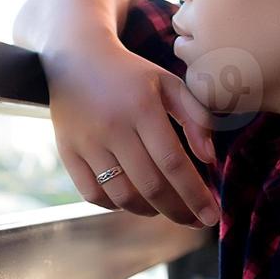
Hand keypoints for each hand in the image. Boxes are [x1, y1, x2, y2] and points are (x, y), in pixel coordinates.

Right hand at [41, 38, 220, 227]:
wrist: (76, 58)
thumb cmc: (131, 74)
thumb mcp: (169, 84)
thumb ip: (196, 117)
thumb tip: (209, 159)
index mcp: (142, 108)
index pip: (173, 163)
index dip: (195, 194)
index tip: (212, 215)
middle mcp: (112, 127)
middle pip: (150, 185)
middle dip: (179, 211)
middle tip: (196, 220)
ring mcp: (86, 142)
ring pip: (123, 195)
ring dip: (150, 211)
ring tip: (166, 207)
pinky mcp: (67, 152)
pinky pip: (93, 194)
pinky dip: (117, 205)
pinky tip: (133, 200)